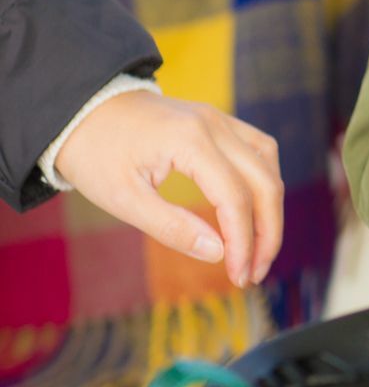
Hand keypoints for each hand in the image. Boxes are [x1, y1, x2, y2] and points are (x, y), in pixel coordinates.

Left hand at [54, 91, 282, 287]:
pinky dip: (262, 181)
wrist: (80, 111)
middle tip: (255, 271)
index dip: (244, 241)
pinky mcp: (216, 122)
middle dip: (267, 232)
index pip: (235, 197)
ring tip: (259, 244)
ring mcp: (219, 119)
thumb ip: (171, 227)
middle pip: (264, 182)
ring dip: (269, 206)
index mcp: (190, 141)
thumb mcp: (122, 199)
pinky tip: (253, 207)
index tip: (240, 276)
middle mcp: (214, 125)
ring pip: (267, 164)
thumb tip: (218, 253)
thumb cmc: (94, 154)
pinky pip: (257, 149)